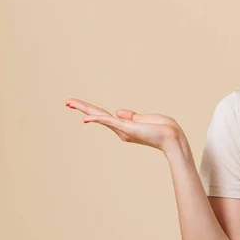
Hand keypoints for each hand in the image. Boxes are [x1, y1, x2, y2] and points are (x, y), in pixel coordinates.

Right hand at [65, 98, 187, 152]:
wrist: (173, 137)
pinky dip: (98, 119)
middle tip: (66, 102)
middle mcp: (121, 129)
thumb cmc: (162, 129)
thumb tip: (118, 111)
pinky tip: (86, 118)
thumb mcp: (144, 118)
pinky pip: (110, 122)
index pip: (104, 115)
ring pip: (100, 116)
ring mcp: (123, 129)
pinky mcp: (128, 128)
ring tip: (69, 103)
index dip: (91, 110)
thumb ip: (130, 116)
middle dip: (82, 108)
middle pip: (98, 115)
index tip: (78, 105)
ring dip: (84, 109)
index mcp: (124, 126)